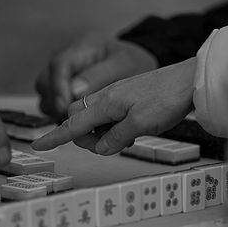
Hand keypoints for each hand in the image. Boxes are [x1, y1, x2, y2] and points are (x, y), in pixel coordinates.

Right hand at [32, 58, 195, 154]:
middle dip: (84, 136)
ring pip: (92, 117)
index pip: (72, 123)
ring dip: (100, 132)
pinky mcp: (121, 97)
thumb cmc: (167, 97)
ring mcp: (113, 95)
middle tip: (108, 145)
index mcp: (105, 103)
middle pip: (77, 118)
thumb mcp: (142, 124)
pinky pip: (105, 113)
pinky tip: (128, 128)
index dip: (55, 136)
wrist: (188, 79)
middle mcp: (104, 97)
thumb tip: (100, 147)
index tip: (39, 144)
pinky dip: (110, 125)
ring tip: (126, 136)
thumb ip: (116, 138)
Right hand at [35, 31, 157, 119]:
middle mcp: (65, 58)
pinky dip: (60, 112)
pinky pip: (50, 103)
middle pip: (45, 82)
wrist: (131, 65)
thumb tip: (74, 91)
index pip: (59, 65)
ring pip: (44, 95)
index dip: (59, 88)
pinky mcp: (58, 87)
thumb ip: (100, 76)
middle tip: (78, 117)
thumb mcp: (124, 65)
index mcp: (82, 46)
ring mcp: (58, 73)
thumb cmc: (130, 63)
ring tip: (80, 118)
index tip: (65, 107)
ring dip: (57, 110)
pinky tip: (78, 117)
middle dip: (57, 102)